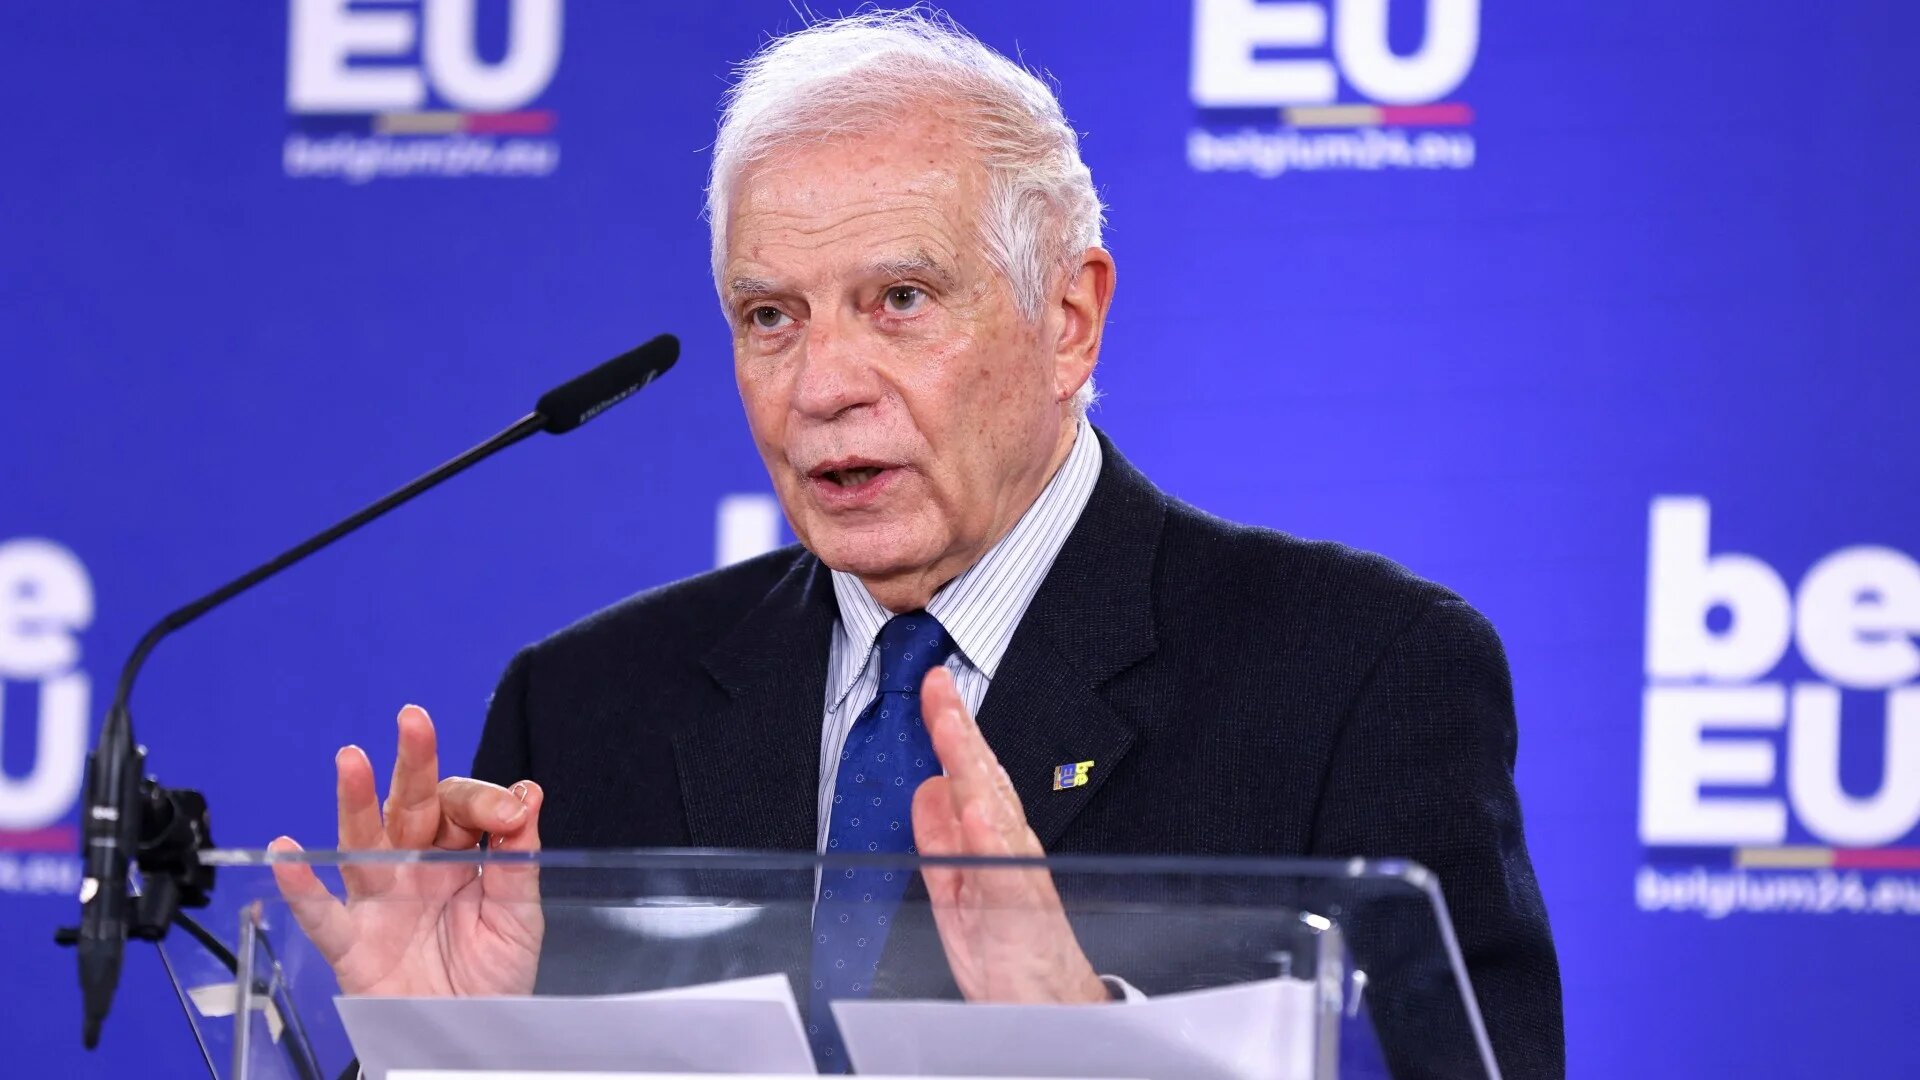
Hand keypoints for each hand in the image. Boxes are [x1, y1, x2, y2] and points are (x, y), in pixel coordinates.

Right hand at [269, 704, 543, 996]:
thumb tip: (527, 794)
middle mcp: (414, 868)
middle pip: (410, 805)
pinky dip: (302, 887)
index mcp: (458, 855)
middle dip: (413, 763)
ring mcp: (380, 901)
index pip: (462, 807)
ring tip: (352, 760)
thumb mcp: (520, 915)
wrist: (472, 1040)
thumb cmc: (493, 977)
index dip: (484, 800)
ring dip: (356, 802)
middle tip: (414, 720)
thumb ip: (520, 857)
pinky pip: (324, 914)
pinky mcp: (353, 944)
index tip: (509, 812)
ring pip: (362, 842)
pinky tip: (288, 855)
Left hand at [911, 668, 1107, 1004]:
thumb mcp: (956, 885)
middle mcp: (1008, 846)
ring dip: (971, 766)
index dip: (951, 728)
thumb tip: (927, 787)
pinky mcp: (1019, 912)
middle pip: (983, 778)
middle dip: (959, 729)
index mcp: (992, 838)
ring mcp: (1016, 875)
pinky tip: (976, 812)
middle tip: (939, 685)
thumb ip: (941, 837)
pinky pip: (1004, 873)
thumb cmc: (1006, 950)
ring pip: (993, 810)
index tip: (933, 687)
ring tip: (950, 725)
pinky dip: (991, 841)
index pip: (970, 772)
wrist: (1043, 1007)